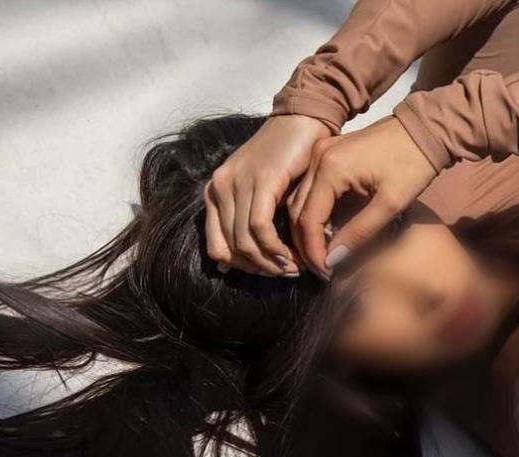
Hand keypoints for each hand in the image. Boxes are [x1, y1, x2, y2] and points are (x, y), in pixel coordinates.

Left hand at [204, 114, 329, 275]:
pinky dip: (276, 248)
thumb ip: (245, 224)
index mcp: (215, 192)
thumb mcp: (262, 194)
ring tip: (294, 267)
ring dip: (271, 262)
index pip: (218, 248)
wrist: (303, 121)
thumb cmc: (288, 159)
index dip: (245, 268)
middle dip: (260, 269)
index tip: (271, 272)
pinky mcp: (259, 181)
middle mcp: (219, 187)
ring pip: (244, 242)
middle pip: (230, 249)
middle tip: (287, 274)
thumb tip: (226, 267)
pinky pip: (260, 228)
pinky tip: (293, 253)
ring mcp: (236, 182)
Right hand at [288, 116, 436, 275]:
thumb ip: (359, 232)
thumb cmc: (413, 164)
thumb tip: (333, 260)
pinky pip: (310, 188)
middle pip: (297, 210)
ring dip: (308, 229)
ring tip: (323, 255)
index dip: (313, 250)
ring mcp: (320, 152)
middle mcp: (317, 158)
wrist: (424, 128)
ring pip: (300, 200)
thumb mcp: (390, 204)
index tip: (325, 272)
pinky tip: (327, 231)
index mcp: (330, 168)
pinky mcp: (327, 152)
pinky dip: (315, 212)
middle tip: (321, 269)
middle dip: (307, 243)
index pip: (308, 219)